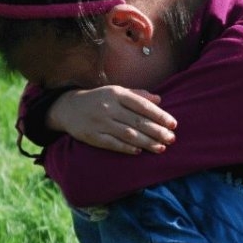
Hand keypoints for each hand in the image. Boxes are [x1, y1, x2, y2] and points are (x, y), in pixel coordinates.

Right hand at [47, 85, 177, 154]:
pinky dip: (126, 147)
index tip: (173, 124)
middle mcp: (109, 107)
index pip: (142, 105)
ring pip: (127, 134)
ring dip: (146, 142)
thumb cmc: (99, 99)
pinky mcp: (92, 136)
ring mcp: (100, 122)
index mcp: (116, 94)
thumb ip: (138, 95)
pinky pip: (112, 143)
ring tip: (161, 147)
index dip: (159, 115)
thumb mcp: (116, 91)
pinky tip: (139, 151)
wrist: (68, 107)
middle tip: (171, 139)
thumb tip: (159, 100)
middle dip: (157, 131)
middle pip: (137, 121)